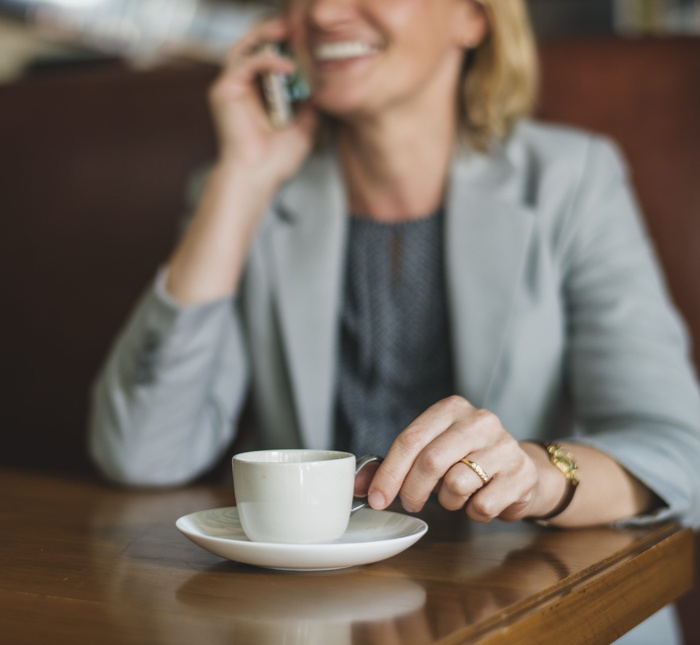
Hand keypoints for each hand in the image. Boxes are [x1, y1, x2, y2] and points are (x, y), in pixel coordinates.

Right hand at [209, 18, 317, 185]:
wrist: (257, 177)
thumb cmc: (275, 161)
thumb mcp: (304, 128)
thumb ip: (310, 105)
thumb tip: (322, 87)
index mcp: (257, 95)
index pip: (268, 58)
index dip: (285, 46)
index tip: (306, 38)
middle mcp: (241, 87)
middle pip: (253, 46)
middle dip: (274, 32)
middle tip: (296, 24)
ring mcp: (231, 88)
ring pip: (245, 47)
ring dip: (267, 35)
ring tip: (289, 30)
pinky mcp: (224, 90)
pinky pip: (246, 64)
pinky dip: (267, 60)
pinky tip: (288, 65)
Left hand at [367, 396, 541, 521]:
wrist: (522, 471)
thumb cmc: (467, 461)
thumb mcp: (431, 454)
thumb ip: (394, 467)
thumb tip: (360, 486)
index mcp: (452, 408)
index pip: (410, 439)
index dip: (389, 473)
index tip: (376, 498)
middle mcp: (480, 420)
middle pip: (431, 461)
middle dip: (412, 491)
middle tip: (411, 503)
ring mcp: (505, 445)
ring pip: (456, 485)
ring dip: (448, 501)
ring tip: (456, 495)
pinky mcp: (522, 474)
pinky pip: (482, 505)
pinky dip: (473, 512)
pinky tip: (480, 500)